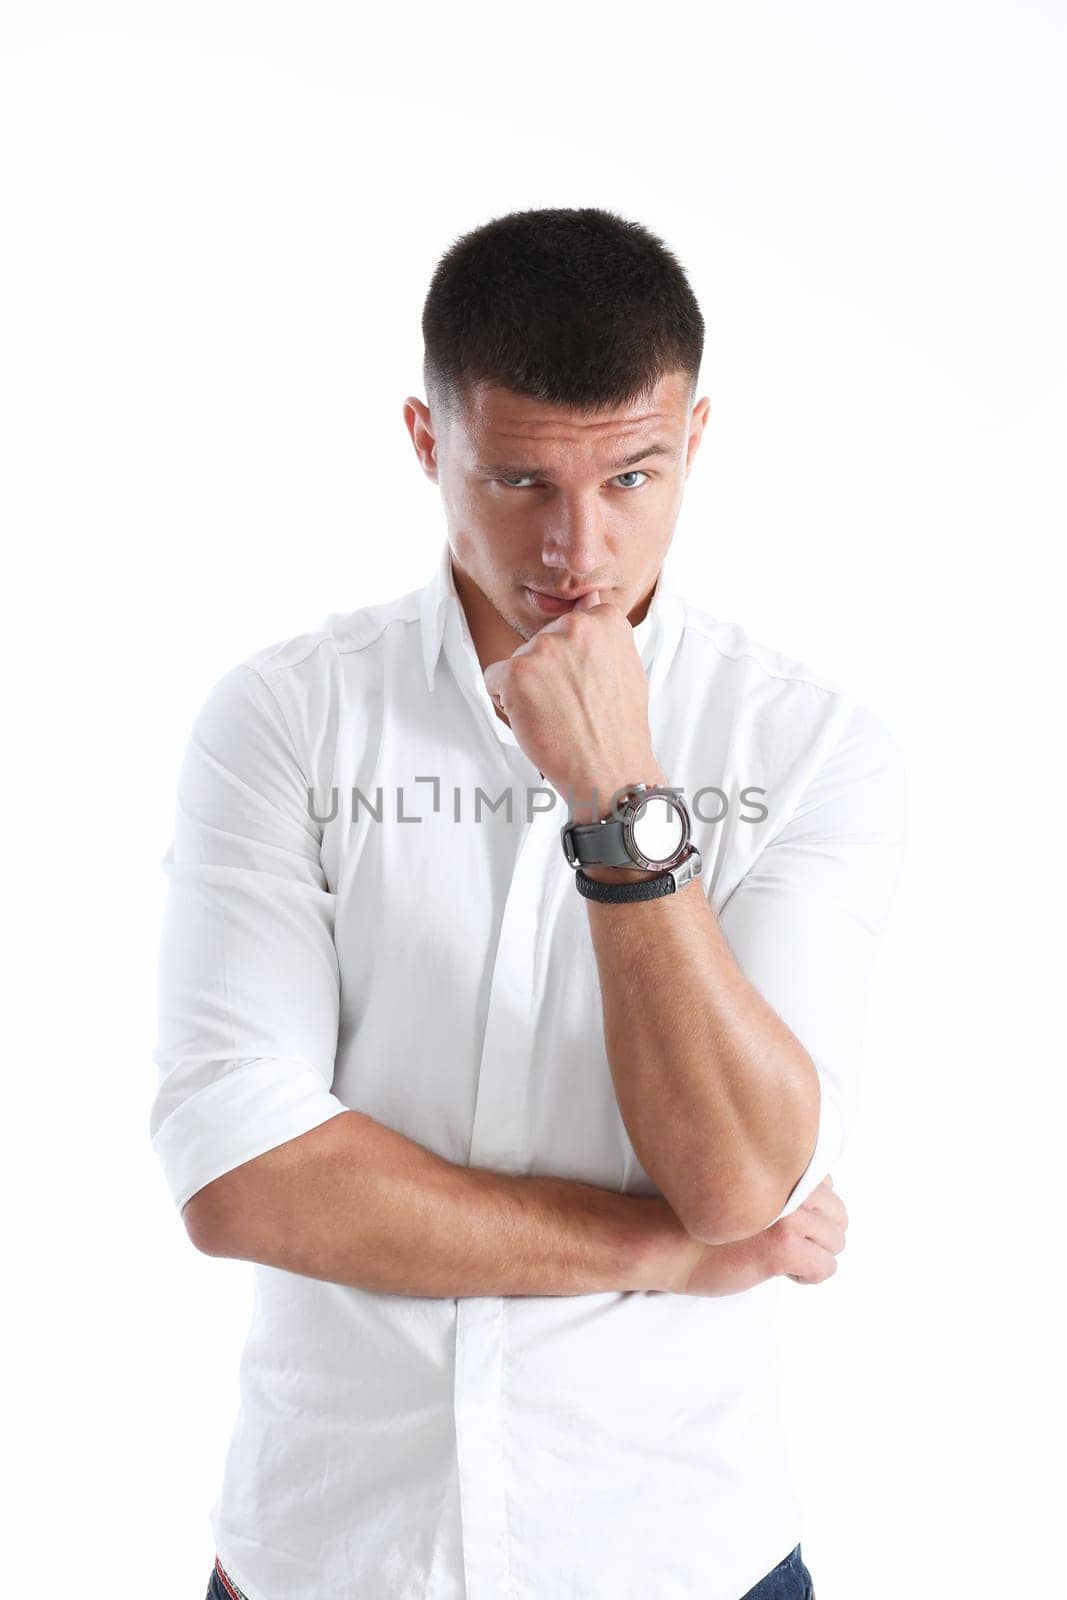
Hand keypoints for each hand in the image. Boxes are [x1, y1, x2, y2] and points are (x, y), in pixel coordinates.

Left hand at [482, 589, 660, 810]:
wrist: (609, 770)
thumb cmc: (618, 728)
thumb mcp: (625, 667)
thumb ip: (603, 632)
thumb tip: (590, 597)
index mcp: (605, 621)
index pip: (571, 625)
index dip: (573, 660)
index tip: (587, 684)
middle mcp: (574, 627)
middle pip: (541, 643)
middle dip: (548, 672)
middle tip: (573, 704)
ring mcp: (543, 648)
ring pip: (517, 662)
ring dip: (528, 689)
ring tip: (558, 715)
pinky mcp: (516, 672)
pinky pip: (494, 680)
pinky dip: (507, 703)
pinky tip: (535, 720)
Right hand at [660, 1176, 847, 1295]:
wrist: (659, 1241)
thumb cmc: (689, 1216)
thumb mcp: (735, 1182)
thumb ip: (770, 1181)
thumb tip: (806, 1200)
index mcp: (776, 1165)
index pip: (826, 1181)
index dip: (809, 1206)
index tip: (783, 1220)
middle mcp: (788, 1184)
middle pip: (838, 1213)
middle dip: (817, 1233)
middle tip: (785, 1244)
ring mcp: (788, 1215)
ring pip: (836, 1241)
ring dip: (814, 1255)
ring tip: (781, 1259)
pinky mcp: (783, 1248)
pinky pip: (826, 1267)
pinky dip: (810, 1276)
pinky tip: (782, 1274)